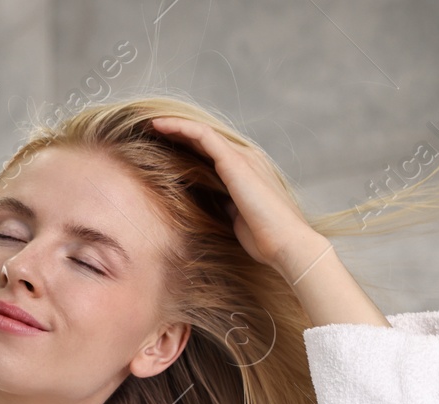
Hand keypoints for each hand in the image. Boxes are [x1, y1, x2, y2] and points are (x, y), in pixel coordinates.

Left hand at [147, 115, 326, 278]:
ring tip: (151, 124)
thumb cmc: (265, 239)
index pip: (213, 152)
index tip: (162, 148)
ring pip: (202, 132)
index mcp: (248, 171)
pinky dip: (180, 127)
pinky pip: (202, 135)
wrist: (286, 244)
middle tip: (151, 132)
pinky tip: (160, 126)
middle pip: (206, 139)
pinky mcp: (235, 160)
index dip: (188, 147)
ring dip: (175, 126)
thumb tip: (209, 203)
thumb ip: (225, 205)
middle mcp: (247, 158)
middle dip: (179, 134)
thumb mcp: (238, 218)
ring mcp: (242, 156)